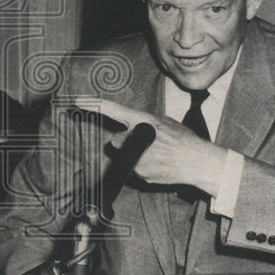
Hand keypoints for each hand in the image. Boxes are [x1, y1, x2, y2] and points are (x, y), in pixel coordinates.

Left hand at [73, 97, 227, 196]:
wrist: (197, 162)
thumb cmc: (182, 139)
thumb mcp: (162, 122)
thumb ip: (142, 123)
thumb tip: (128, 128)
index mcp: (143, 121)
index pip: (114, 110)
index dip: (94, 104)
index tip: (77, 100)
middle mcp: (136, 139)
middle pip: (116, 140)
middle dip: (126, 142)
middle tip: (146, 143)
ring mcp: (136, 158)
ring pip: (124, 156)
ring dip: (133, 154)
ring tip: (155, 155)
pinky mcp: (138, 174)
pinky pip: (132, 169)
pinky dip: (141, 167)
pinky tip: (158, 165)